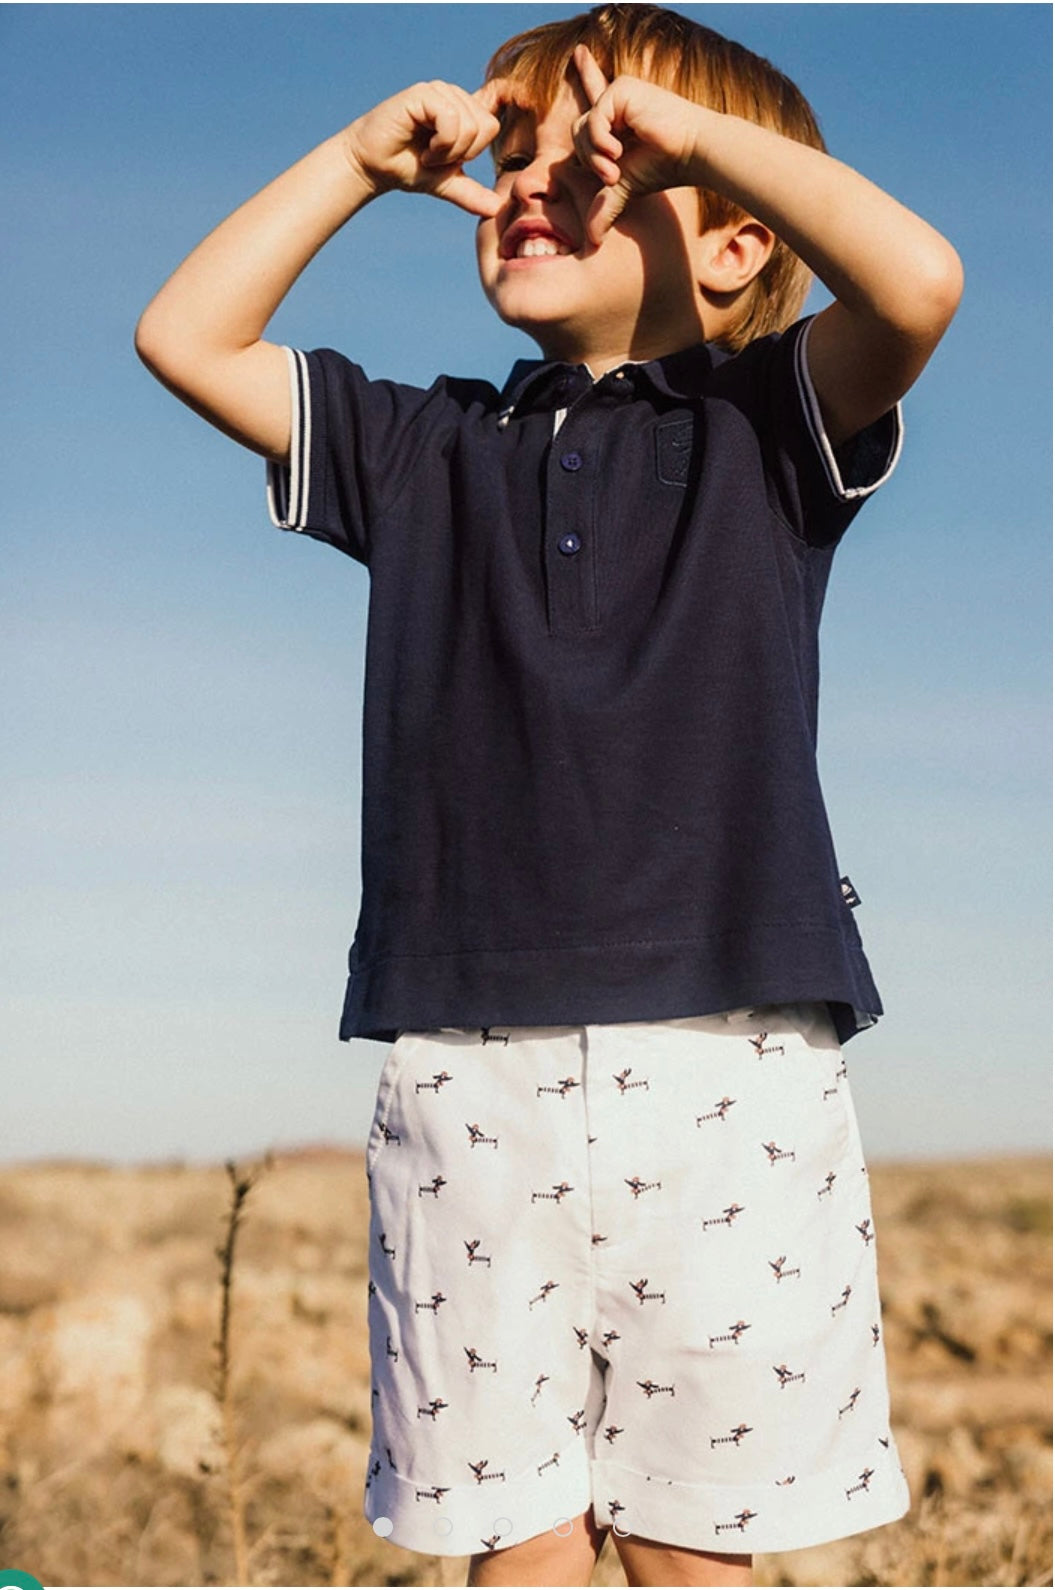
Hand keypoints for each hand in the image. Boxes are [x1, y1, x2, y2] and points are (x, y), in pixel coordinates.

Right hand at [342, 78, 515, 217]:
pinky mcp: (424, 93)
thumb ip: (472, 193)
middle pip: (486, 127)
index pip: (493, 122)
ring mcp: (439, 91)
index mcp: (464, 111)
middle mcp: (454, 96)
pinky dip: (441, 143)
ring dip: (448, 152)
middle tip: (436, 158)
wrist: (373, 166)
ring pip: (470, 125)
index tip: (456, 153)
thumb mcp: (446, 183)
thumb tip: (497, 209)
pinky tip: (425, 148)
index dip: (480, 144)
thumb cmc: (408, 169)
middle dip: (462, 154)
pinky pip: (451, 120)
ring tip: (428, 153)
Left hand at [570, 46, 702, 244]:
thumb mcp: (626, 187)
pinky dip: (600, 141)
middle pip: (578, 132)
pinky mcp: (623, 90)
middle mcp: (617, 104)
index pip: (593, 98)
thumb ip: (604, 206)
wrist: (692, 153)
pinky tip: (618, 150)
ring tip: (616, 166)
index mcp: (618, 120)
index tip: (579, 51)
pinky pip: (594, 118)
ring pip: (582, 127)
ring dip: (595, 154)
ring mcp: (619, 94)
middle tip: (612, 175)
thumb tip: (593, 240)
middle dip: (590, 159)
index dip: (586, 74)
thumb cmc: (664, 168)